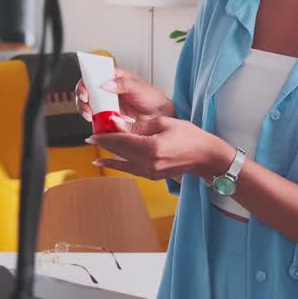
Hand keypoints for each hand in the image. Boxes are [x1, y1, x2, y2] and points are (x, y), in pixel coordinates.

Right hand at [75, 67, 173, 122]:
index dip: (85, 81)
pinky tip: (98, 123)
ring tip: (90, 115)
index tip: (85, 90)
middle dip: (82, 98)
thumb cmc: (153, 99)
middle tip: (86, 103)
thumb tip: (106, 84)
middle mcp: (108, 91)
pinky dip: (93, 122)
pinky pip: (95, 120)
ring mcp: (107, 106)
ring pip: (87, 106)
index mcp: (114, 78)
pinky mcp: (108, 119)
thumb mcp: (140, 88)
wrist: (161, 117)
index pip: (93, 75)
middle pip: (86, 91)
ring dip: (85, 110)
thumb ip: (123, 83)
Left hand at [89, 116, 235, 180]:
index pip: (122, 140)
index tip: (94, 131)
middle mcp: (149, 162)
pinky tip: (104, 162)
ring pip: (123, 160)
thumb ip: (140, 125)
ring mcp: (150, 171)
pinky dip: (116, 165)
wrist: (205, 156)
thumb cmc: (190, 136)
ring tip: (96, 146)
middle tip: (92, 135)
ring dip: (108, 153)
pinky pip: (129, 169)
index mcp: (152, 147)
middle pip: (120, 151)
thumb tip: (119, 123)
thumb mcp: (164, 122)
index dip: (106, 136)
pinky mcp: (152, 175)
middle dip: (105, 142)